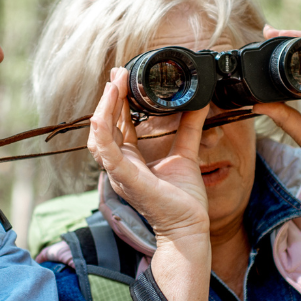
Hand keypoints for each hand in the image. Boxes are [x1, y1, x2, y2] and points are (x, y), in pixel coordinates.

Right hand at [88, 68, 211, 241]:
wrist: (189, 227)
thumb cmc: (183, 199)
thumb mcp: (185, 153)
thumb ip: (189, 127)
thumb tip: (200, 102)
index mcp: (130, 160)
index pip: (116, 124)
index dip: (117, 100)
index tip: (123, 77)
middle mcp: (119, 165)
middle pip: (104, 125)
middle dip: (108, 98)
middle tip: (117, 74)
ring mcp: (118, 172)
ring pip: (99, 135)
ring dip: (103, 108)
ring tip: (114, 84)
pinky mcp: (124, 178)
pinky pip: (106, 151)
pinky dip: (102, 130)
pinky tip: (104, 113)